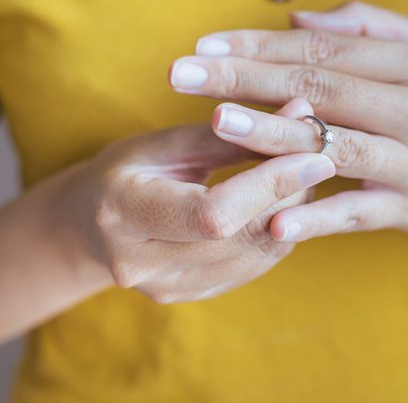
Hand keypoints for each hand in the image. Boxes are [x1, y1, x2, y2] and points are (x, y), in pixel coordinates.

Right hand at [58, 100, 334, 302]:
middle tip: (318, 159)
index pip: (213, 211)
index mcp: (124, 211)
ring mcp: (166, 287)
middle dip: (291, 196)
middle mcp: (141, 263)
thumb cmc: (126, 170)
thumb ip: (232, 133)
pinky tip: (284, 205)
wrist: (90, 225)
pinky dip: (277, 234)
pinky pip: (251, 268)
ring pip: (256, 256)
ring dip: (292, 215)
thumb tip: (302, 112)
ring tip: (303, 177)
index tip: (316, 155)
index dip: (271, 185)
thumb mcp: (166, 143)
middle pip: (242, 236)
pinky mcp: (189, 295)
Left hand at [168, 1, 407, 242]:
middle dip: (244, 78)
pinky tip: (274, 219)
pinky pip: (356, 213)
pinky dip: (316, 216)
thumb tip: (298, 18)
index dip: (259, 43)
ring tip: (216, 123)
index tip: (205, 45)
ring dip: (271, 136)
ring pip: (331, 145)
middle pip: (317, 88)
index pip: (321, 47)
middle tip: (182, 73)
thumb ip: (368, 27)